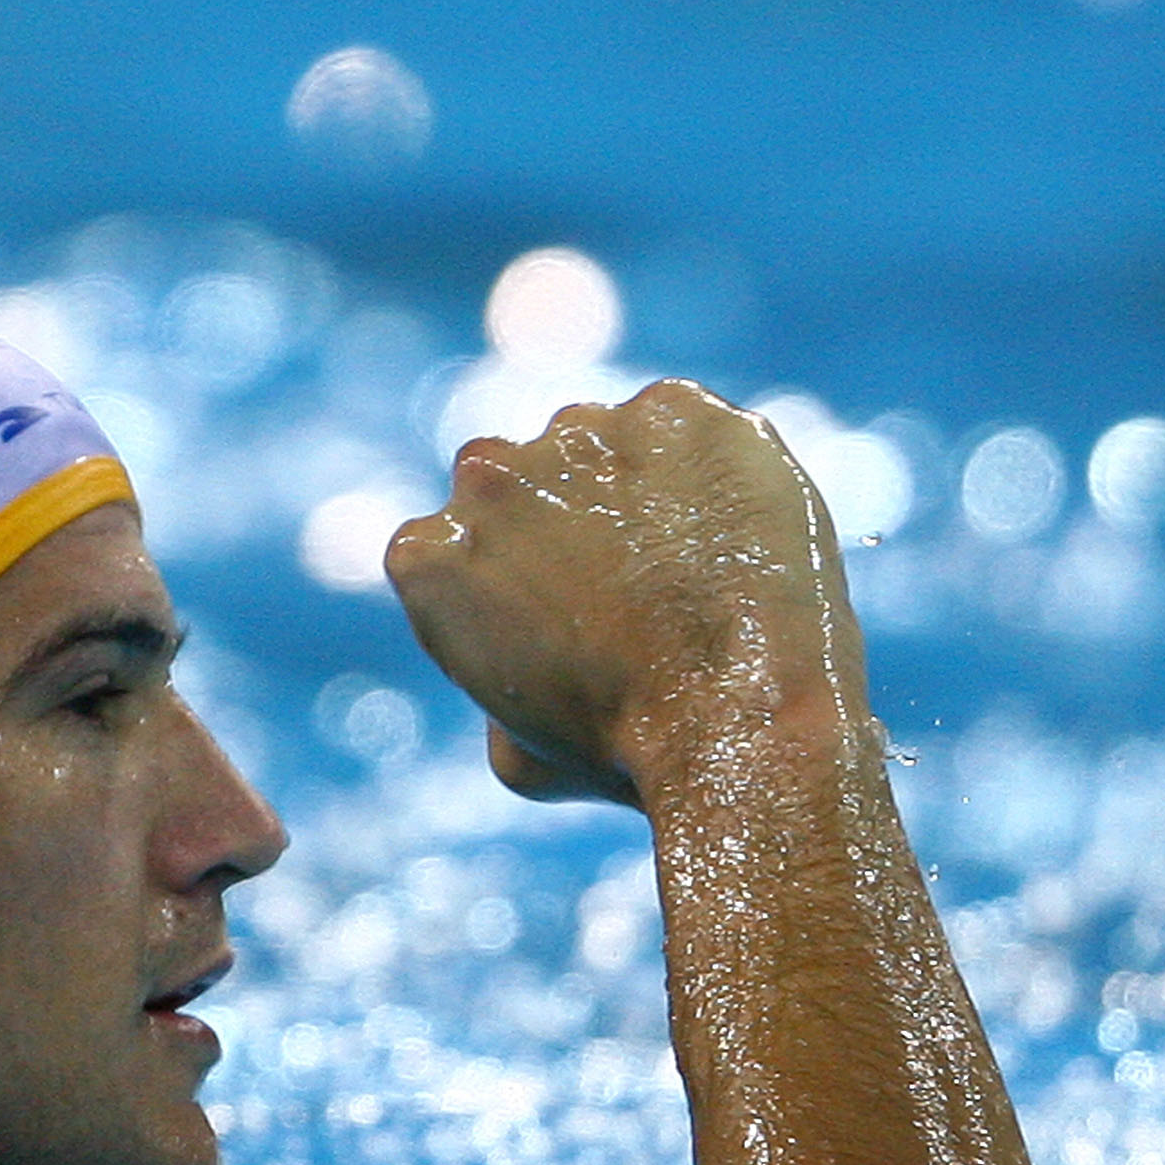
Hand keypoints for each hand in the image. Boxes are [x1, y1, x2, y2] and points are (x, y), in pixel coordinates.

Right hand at [384, 381, 869, 806]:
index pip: (454, 547)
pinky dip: (710, 469)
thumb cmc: (627, 753)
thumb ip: (497, 681)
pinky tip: (733, 537)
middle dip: (566, 521)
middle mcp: (487, 474)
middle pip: (522, 481)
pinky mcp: (675, 410)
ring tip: (695, 568)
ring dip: (634, 486)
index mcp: (427, 555)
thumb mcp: (520, 754)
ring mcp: (582, 432)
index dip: (514, 582)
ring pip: (604, 445)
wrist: (737, 719)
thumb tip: (533, 656)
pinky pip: (687, 428)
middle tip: (632, 588)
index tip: (564, 617)